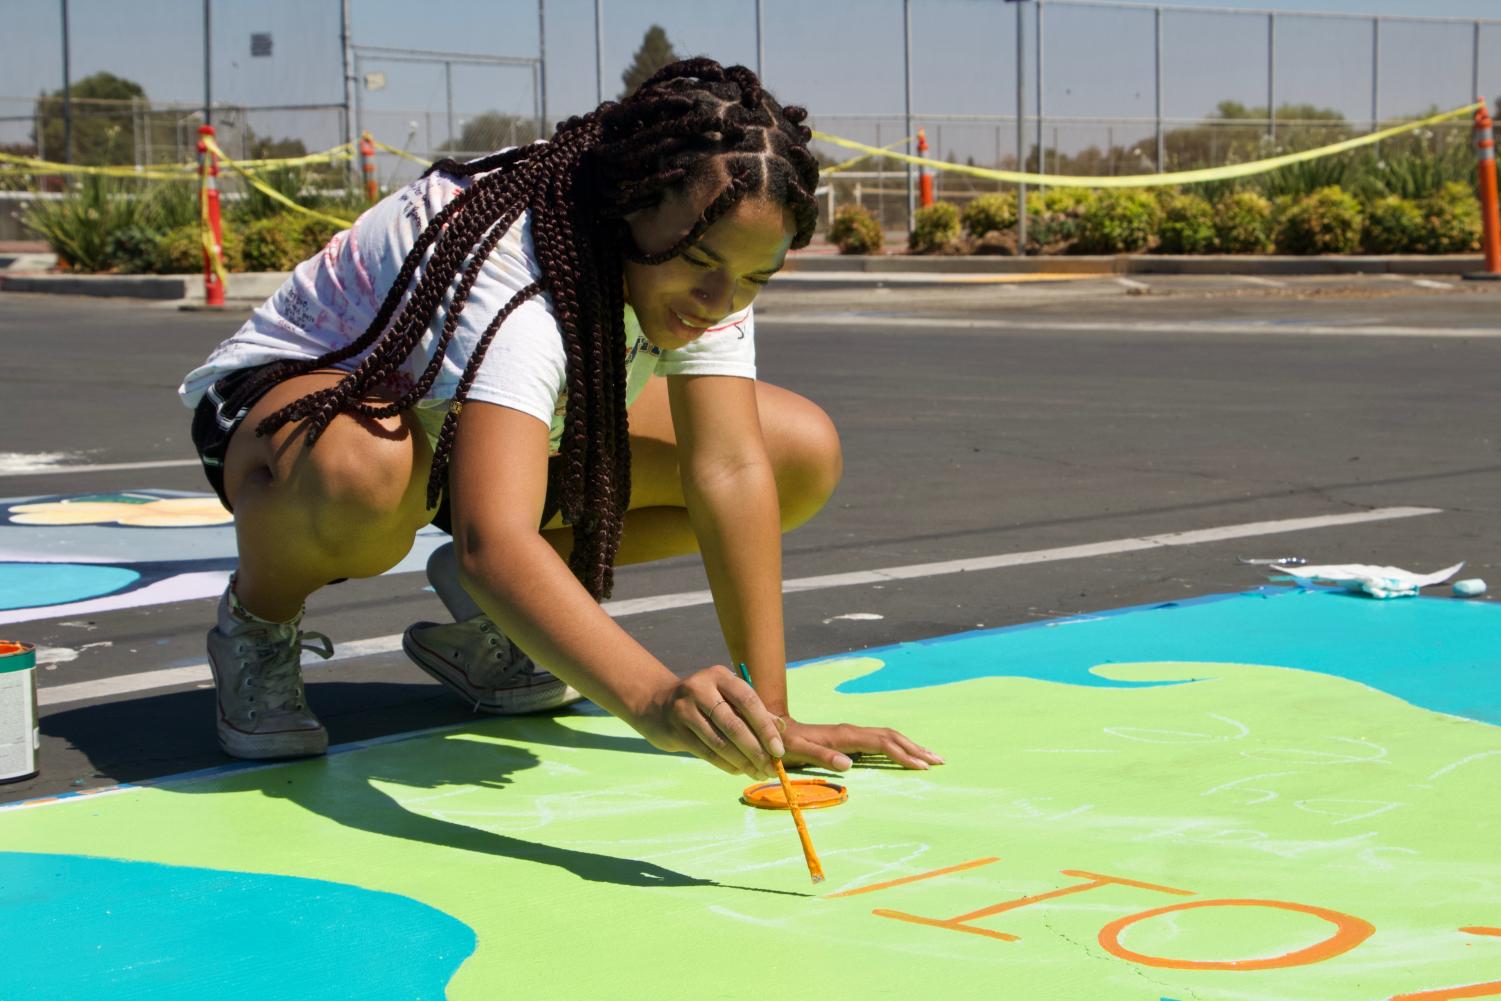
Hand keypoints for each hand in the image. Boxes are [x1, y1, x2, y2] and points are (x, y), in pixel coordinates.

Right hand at [633, 665, 786, 778]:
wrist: (656, 705)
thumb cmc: (704, 702)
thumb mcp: (727, 697)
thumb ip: (753, 710)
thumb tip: (781, 729)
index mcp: (720, 676)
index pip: (748, 701)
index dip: (765, 727)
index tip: (779, 750)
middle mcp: (701, 689)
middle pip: (734, 724)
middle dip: (756, 750)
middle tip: (770, 768)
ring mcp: (684, 709)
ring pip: (720, 742)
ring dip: (743, 762)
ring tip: (758, 772)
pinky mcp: (675, 730)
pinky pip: (706, 752)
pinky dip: (726, 764)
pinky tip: (738, 770)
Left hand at [780, 719, 943, 771]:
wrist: (773, 730)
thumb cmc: (783, 744)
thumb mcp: (797, 751)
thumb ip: (821, 757)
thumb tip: (850, 764)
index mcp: (845, 736)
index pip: (882, 743)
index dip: (902, 754)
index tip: (921, 766)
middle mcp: (852, 731)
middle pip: (892, 737)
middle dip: (916, 748)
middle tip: (939, 761)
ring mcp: (852, 734)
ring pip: (888, 736)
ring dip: (910, 746)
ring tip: (931, 757)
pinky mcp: (850, 738)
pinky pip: (880, 740)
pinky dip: (898, 746)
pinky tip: (905, 754)